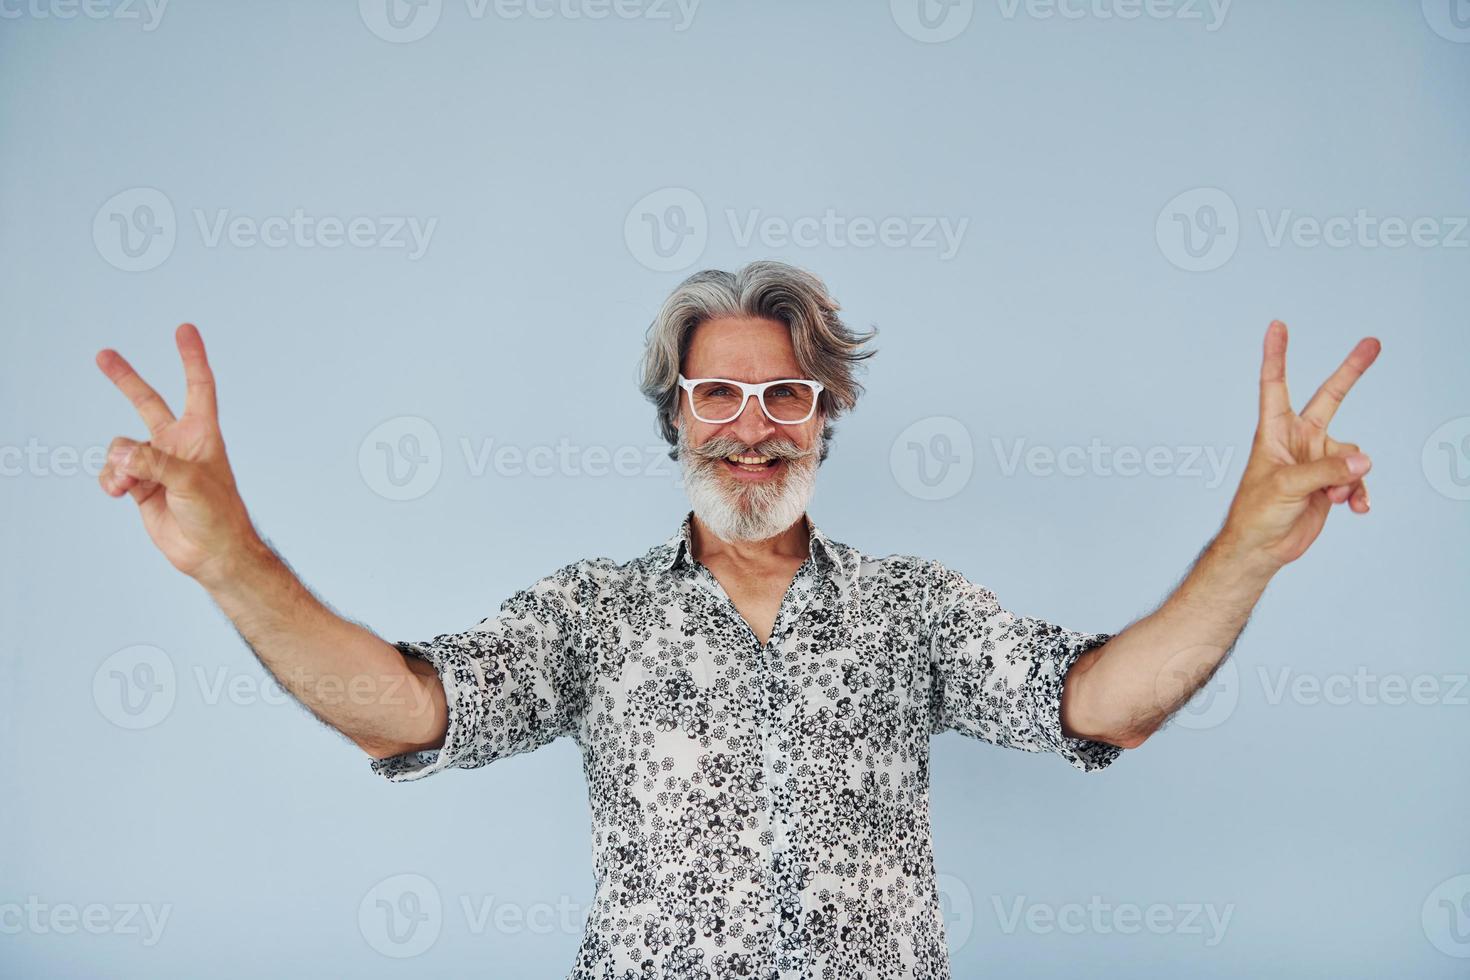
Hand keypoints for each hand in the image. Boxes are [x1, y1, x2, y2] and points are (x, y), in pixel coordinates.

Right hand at [96, 323, 260, 586]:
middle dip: (124, 379)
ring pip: (121, 446)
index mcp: (202, 434)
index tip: (184, 329)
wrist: (211, 553)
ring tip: (130, 484)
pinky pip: (114, 471)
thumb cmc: (217, 514)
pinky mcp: (141, 485)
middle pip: (147, 402)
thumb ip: (154, 463)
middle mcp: (177, 443)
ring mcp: (157, 463)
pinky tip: (120, 492)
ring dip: (119, 463)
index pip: (198, 386)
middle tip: (103, 354)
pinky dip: (111, 479)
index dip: (191, 357)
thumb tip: (121, 454)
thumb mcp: (190, 482)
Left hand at [1221, 321, 1379, 569]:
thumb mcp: (1286, 486)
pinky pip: (1358, 477)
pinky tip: (1356, 507)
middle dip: (1352, 372)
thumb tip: (1363, 460)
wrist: (1263, 548)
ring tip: (1332, 495)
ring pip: (1353, 453)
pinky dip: (1360, 492)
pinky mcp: (1332, 481)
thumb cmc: (1256, 513)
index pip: (1275, 385)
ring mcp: (1318, 459)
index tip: (1277, 325)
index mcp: (1275, 431)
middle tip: (1373, 342)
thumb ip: (1326, 470)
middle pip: (1330, 397)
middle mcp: (1299, 440)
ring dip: (1349, 475)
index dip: (1277, 355)